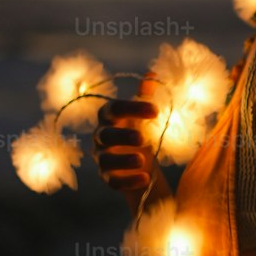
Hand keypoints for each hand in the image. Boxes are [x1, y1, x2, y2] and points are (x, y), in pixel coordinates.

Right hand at [93, 77, 159, 191]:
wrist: (140, 161)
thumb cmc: (139, 130)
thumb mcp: (143, 114)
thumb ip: (145, 96)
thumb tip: (153, 73)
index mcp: (109, 117)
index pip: (113, 109)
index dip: (131, 108)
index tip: (155, 110)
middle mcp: (101, 137)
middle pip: (104, 135)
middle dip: (122, 136)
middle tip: (142, 139)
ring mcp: (102, 158)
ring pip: (105, 160)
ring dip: (123, 161)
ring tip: (142, 161)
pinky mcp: (108, 177)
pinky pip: (112, 181)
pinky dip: (128, 181)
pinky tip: (145, 179)